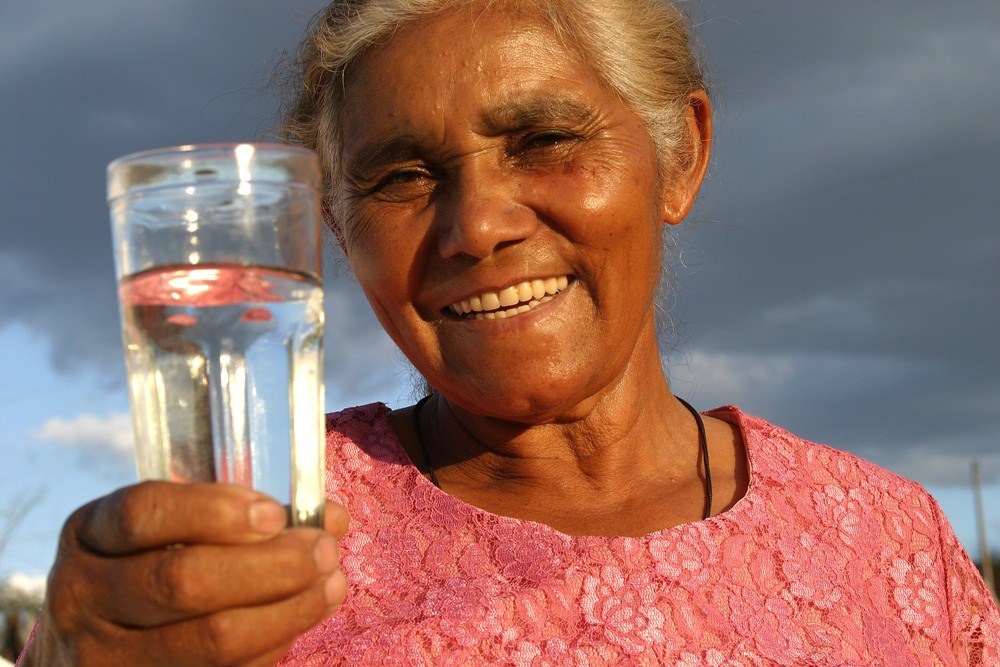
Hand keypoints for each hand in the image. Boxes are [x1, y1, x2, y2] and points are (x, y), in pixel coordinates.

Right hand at [20, 481, 348, 666]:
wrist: (93, 646)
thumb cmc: (148, 568)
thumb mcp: (168, 529)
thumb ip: (240, 514)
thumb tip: (330, 518)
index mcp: (90, 538)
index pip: (143, 514)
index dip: (213, 511)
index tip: (274, 514)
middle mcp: (85, 599)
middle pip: (183, 581)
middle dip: (270, 564)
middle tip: (324, 550)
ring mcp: (107, 658)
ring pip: (210, 640)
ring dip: (289, 609)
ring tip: (332, 584)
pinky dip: (273, 645)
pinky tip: (300, 619)